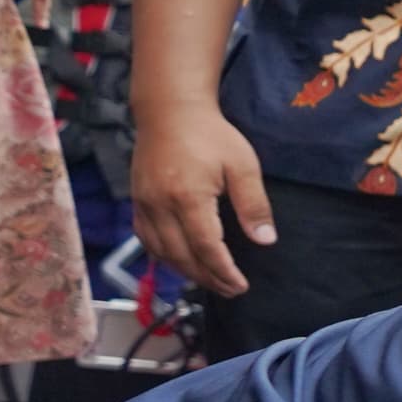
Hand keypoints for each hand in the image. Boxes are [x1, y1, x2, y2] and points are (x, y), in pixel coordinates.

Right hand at [132, 87, 272, 296]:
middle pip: (181, 256)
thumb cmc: (211, 134)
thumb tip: (265, 240)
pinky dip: (164, 257)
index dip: (223, 271)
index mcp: (187, 197)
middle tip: (231, 290)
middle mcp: (159, 205)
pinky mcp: (137, 201)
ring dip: (186, 272)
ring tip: (212, 281)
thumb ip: (254, 204)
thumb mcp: (243, 165)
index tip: (240, 285)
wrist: (169, 111)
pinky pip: (146, 239)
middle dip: (207, 278)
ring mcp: (144, 204)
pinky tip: (182, 262)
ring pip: (161, 252)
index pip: (205, 247)